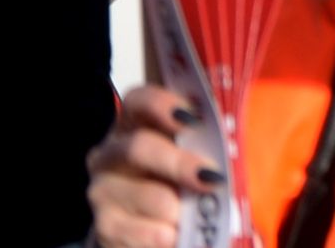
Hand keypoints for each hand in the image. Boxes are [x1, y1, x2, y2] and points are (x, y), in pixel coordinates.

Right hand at [87, 85, 222, 247]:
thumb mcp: (191, 153)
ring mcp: (103, 190)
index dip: (161, 104)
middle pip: (139, 147)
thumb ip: (205, 141)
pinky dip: (164, 236)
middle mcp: (111, 153)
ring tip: (194, 216)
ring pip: (146, 196)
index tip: (192, 117)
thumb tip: (232, 144)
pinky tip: (175, 235)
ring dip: (178, 209)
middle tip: (211, 178)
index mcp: (135, 124)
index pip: (139, 101)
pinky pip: (139, 231)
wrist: (145, 225)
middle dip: (179, 163)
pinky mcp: (105, 225)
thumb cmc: (178, 178)